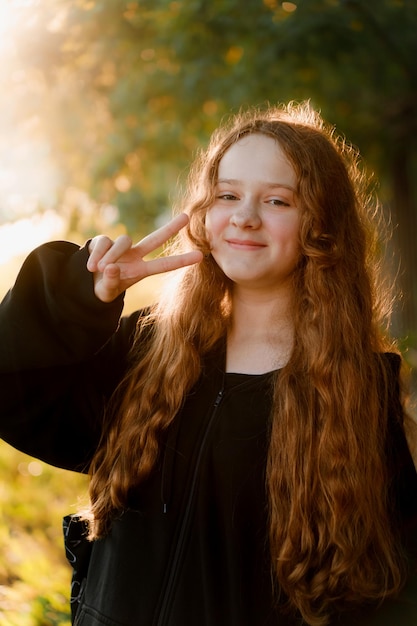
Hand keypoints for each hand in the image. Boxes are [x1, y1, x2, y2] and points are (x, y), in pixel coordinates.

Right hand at [87, 213, 202, 301]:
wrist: (85, 283)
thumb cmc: (103, 288)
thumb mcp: (107, 291)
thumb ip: (110, 282)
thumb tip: (110, 267)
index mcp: (140, 270)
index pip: (164, 265)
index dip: (181, 261)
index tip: (200, 256)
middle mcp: (134, 256)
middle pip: (155, 238)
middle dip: (170, 228)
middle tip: (187, 216)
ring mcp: (120, 247)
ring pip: (123, 241)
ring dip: (110, 256)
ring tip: (98, 269)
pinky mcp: (104, 241)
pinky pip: (103, 242)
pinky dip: (96, 255)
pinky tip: (90, 266)